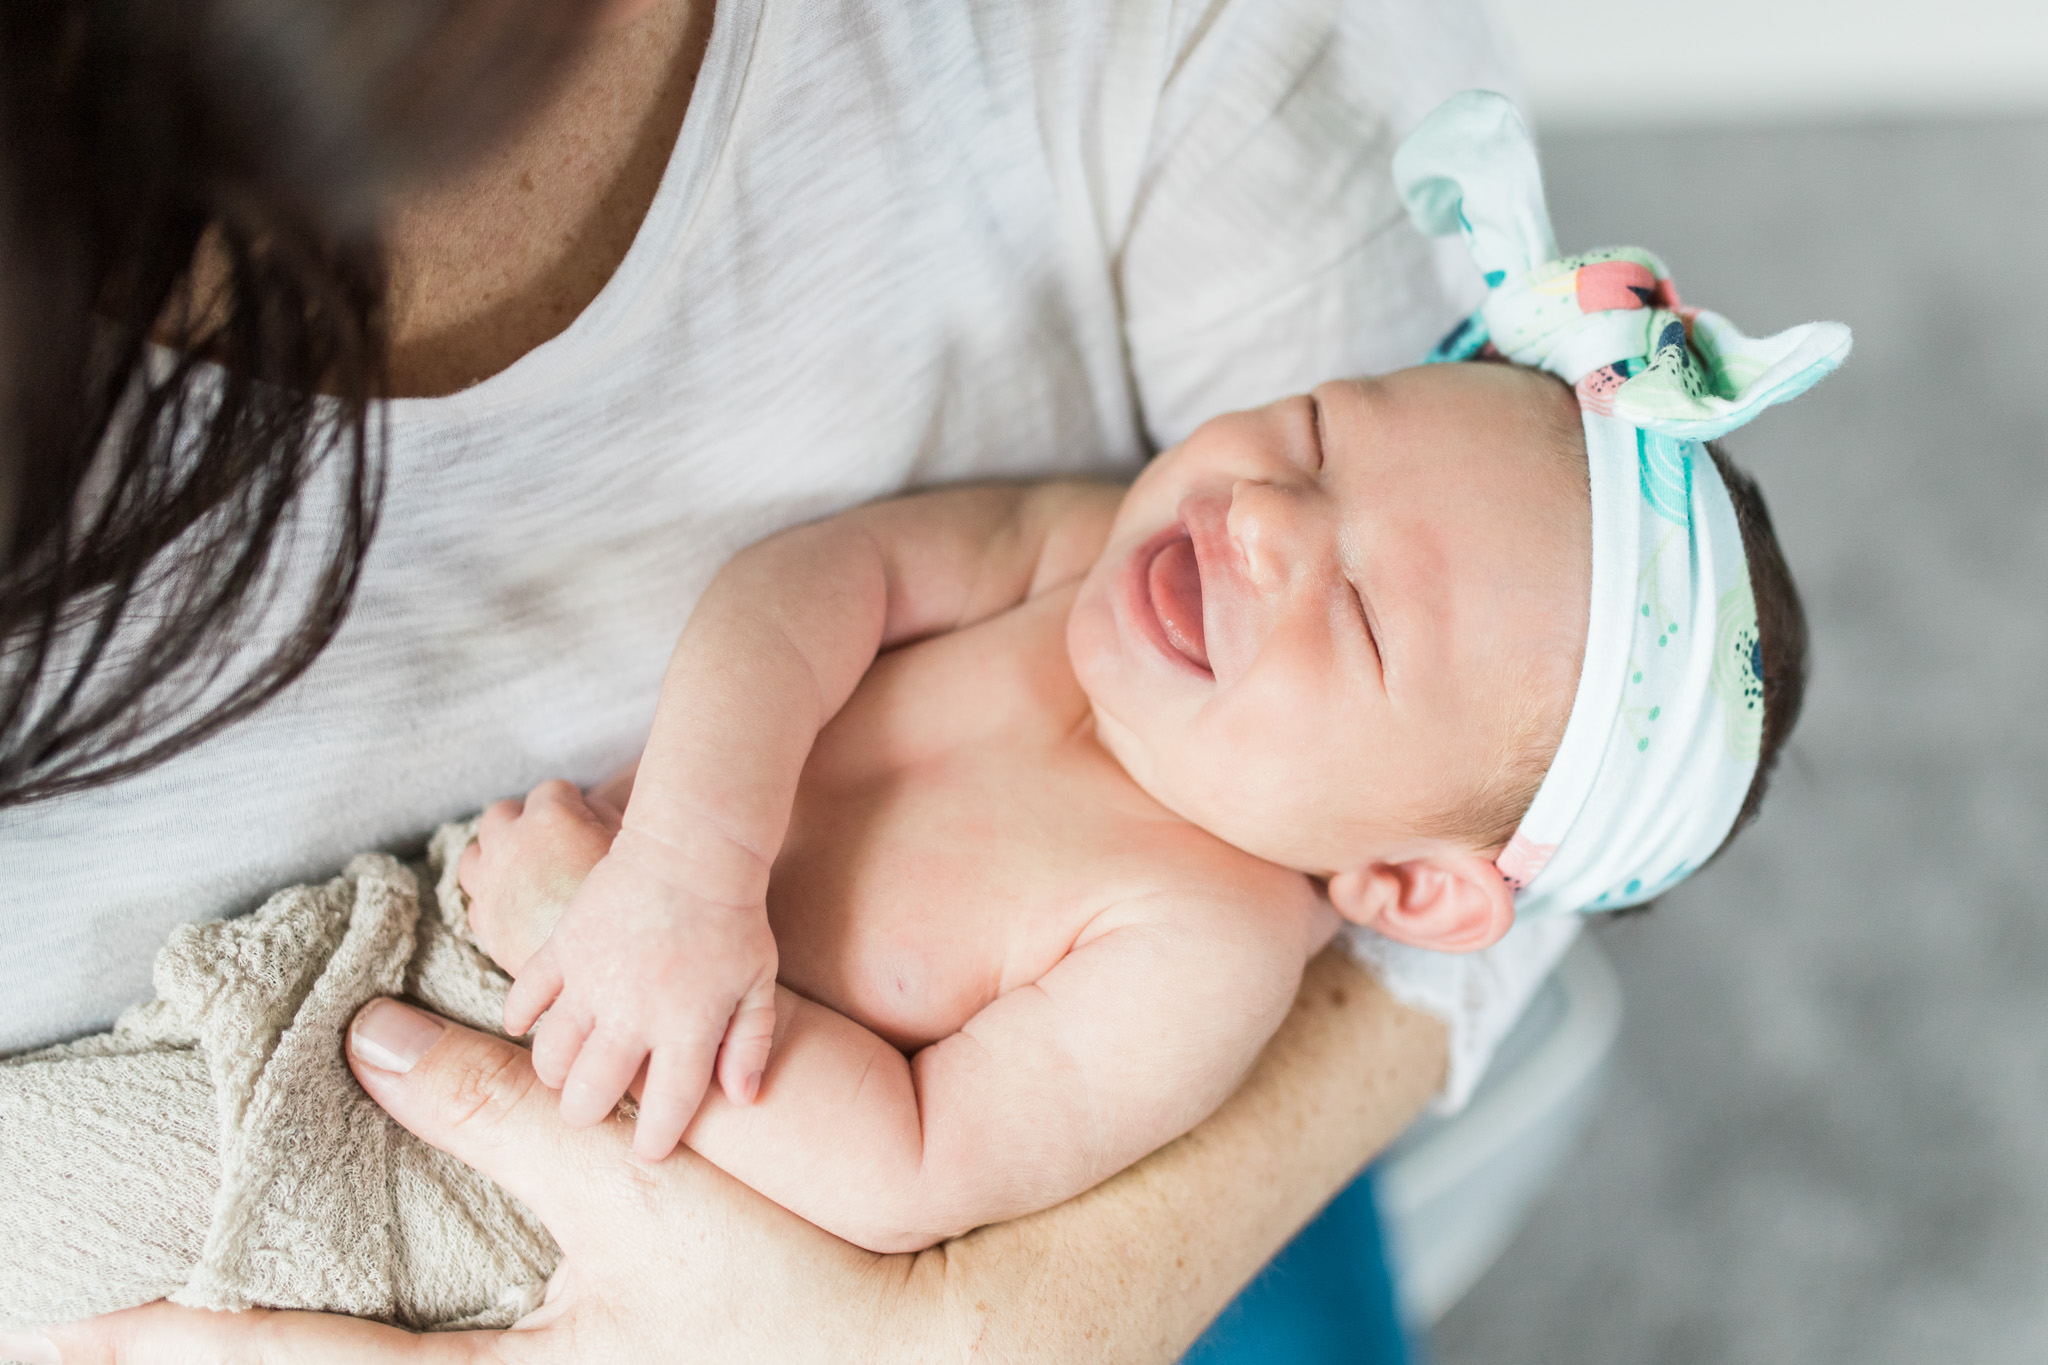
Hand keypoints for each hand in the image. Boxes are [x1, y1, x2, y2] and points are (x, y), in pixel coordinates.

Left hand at [21, 1000, 946, 1363]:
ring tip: (231, 1327)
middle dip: (234, 1362)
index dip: (199, 1345)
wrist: (922, 1345)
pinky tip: (386, 1315)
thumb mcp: (636, 1192)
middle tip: (116, 1341)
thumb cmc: (786, 1286)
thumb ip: (504, 1115)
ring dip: (315, 1348)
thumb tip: (373, 1045)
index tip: (95, 1332)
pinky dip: (396, 1346)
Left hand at [460, 780, 622, 973]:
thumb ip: (603, 818)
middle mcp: (510, 844)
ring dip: (494, 858)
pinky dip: (492, 899)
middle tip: (546, 842)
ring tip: (521, 873)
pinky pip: (476, 901)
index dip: (570, 803)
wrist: (608, 968)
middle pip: (500, 815)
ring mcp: (491, 884)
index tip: (582, 819)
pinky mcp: (485, 923)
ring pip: (474, 856)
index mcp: (550, 819)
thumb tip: (587, 809)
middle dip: (521, 822)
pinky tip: (518, 908)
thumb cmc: (628, 907)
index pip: (551, 790)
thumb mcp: (628, 848)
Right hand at [500, 812, 779, 1161]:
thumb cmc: (735, 918)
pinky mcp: (562, 947)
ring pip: (549, 1057)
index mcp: (688, 1027)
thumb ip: (752, 1043)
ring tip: (567, 1072)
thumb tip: (742, 1099)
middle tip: (593, 1111)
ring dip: (554, 1074)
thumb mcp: (759, 982)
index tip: (648, 1152)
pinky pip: (523, 997)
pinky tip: (529, 1024)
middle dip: (588, 1115)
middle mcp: (634, 1014)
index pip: (666, 1109)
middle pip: (590, 1096)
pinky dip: (520, 1017)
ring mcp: (591, 981)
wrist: (693, 848)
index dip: (654, 1142)